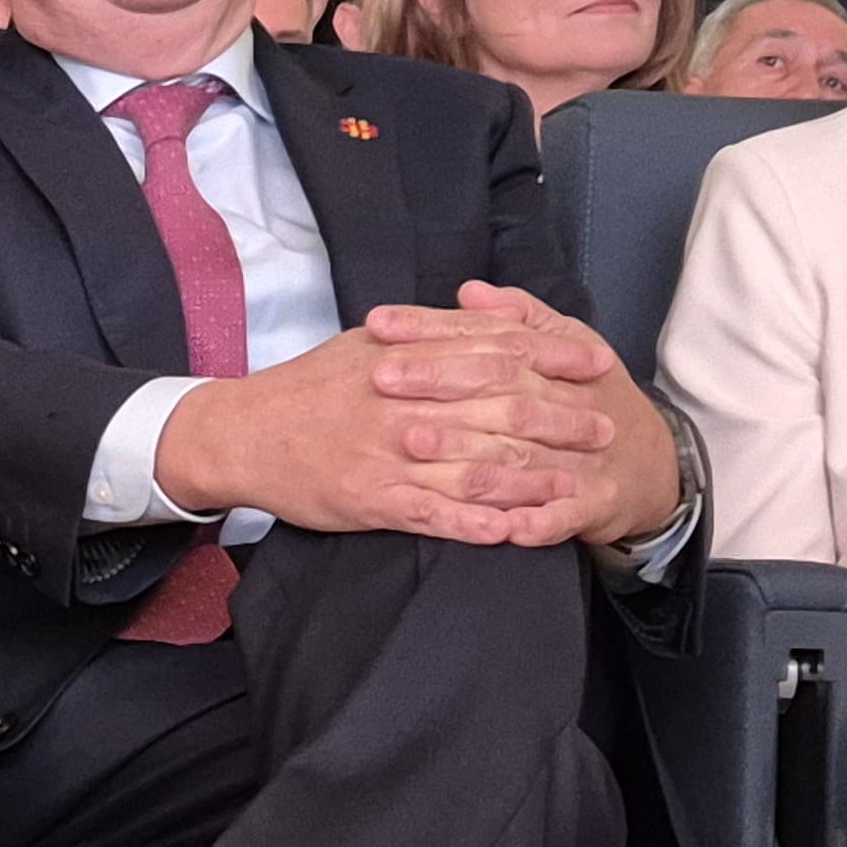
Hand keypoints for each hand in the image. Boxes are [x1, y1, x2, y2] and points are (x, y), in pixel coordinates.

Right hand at [155, 323, 592, 540]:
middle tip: (604, 428)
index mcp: (406, 357)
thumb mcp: (367, 344)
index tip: (595, 363)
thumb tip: (483, 315)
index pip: (493, 350)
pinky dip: (476, 523)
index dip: (550, 357)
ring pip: (476, 465)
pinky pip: (434, 514)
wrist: (242, 433)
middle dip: (558, 419)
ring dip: (532, 478)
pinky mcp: (372, 500)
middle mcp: (404, 402)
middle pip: (497, 408)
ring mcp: (389, 453)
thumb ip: (428, 332)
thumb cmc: (309, 387)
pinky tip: (513, 531)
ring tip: (576, 485)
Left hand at [365, 283, 685, 548]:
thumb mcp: (561, 349)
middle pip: (496, 387)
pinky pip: (560, 517)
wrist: (647, 464)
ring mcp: (577, 456)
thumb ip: (514, 320)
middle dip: (438, 380)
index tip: (376, 323)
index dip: (431, 328)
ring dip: (466, 450)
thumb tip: (469, 290)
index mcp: (550, 362)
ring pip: (518, 452)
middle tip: (381, 376)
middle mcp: (564, 401)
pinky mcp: (592, 503)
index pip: (485, 338)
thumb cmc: (587, 401)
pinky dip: (532, 523)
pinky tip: (498, 528)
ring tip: (412, 444)